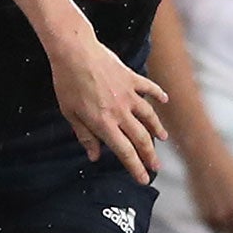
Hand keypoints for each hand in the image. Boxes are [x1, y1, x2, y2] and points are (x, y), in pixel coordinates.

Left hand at [52, 37, 168, 183]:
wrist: (75, 52)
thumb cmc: (67, 83)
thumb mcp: (69, 113)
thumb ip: (84, 135)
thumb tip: (94, 156)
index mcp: (104, 123)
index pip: (124, 151)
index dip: (135, 167)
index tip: (143, 179)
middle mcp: (121, 111)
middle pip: (140, 138)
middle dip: (149, 155)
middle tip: (156, 167)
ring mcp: (129, 94)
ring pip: (149, 116)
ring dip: (157, 129)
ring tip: (162, 139)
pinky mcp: (132, 78)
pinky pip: (149, 88)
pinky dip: (158, 95)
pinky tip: (164, 100)